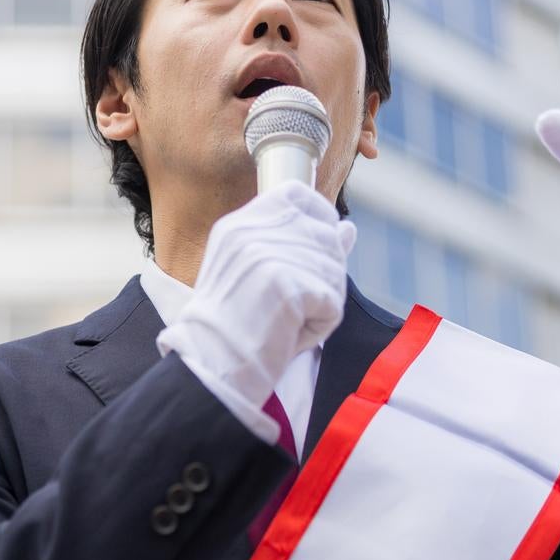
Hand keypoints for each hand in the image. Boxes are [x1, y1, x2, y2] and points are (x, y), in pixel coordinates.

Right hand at [157, 181, 354, 409]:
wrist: (210, 365)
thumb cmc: (231, 327)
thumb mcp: (259, 274)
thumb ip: (300, 244)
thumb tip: (349, 229)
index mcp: (239, 224)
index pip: (297, 194)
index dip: (319, 218)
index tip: (311, 253)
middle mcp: (253, 230)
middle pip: (326, 236)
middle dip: (323, 274)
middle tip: (290, 306)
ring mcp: (271, 254)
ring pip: (335, 270)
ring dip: (322, 303)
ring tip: (286, 321)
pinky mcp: (290, 284)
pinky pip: (334, 302)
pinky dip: (320, 326)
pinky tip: (289, 334)